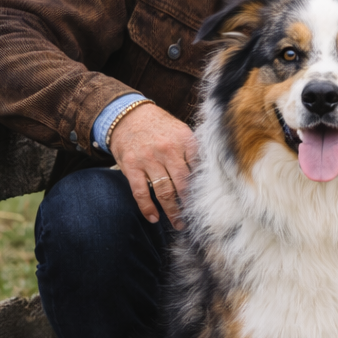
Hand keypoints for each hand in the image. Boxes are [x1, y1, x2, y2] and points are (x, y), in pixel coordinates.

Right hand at [108, 103, 197, 228]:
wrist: (128, 115)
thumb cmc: (159, 126)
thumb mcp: (180, 131)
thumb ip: (193, 151)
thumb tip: (208, 176)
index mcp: (185, 140)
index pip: (199, 168)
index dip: (205, 187)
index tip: (210, 202)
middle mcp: (168, 149)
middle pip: (183, 183)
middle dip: (190, 204)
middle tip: (196, 217)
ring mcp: (149, 158)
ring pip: (164, 191)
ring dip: (172, 211)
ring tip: (178, 223)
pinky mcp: (131, 166)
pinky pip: (140, 192)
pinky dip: (147, 208)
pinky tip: (154, 218)